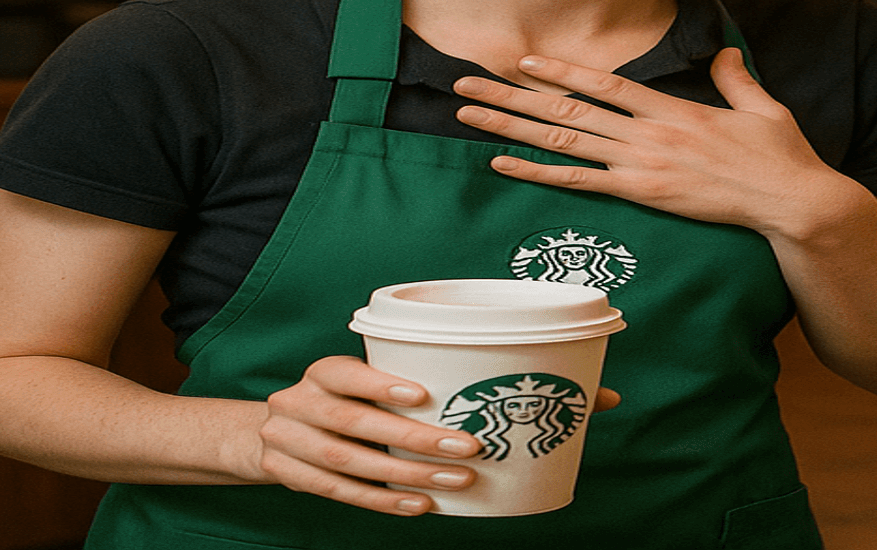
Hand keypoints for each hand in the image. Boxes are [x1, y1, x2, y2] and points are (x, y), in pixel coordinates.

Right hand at [252, 357, 626, 514]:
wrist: (275, 433)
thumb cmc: (362, 397)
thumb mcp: (391, 379)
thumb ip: (469, 377)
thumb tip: (601, 395)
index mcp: (326, 370)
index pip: (348, 371)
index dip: (382, 382)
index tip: (425, 393)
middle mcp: (302, 403)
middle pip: (354, 423)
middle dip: (413, 439)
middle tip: (469, 448)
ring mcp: (291, 444)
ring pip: (348, 463)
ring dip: (405, 475)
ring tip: (458, 481)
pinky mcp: (294, 477)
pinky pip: (341, 494)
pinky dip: (382, 502)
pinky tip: (422, 506)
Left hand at [453, 48, 866, 238]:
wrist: (792, 201)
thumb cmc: (781, 158)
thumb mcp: (761, 108)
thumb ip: (734, 79)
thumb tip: (725, 53)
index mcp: (674, 109)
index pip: (605, 84)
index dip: (561, 71)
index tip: (523, 61)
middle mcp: (649, 133)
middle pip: (566, 110)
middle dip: (510, 96)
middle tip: (465, 83)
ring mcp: (642, 166)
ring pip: (562, 142)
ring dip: (510, 128)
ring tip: (468, 116)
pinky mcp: (644, 196)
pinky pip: (579, 184)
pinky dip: (536, 173)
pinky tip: (502, 165)